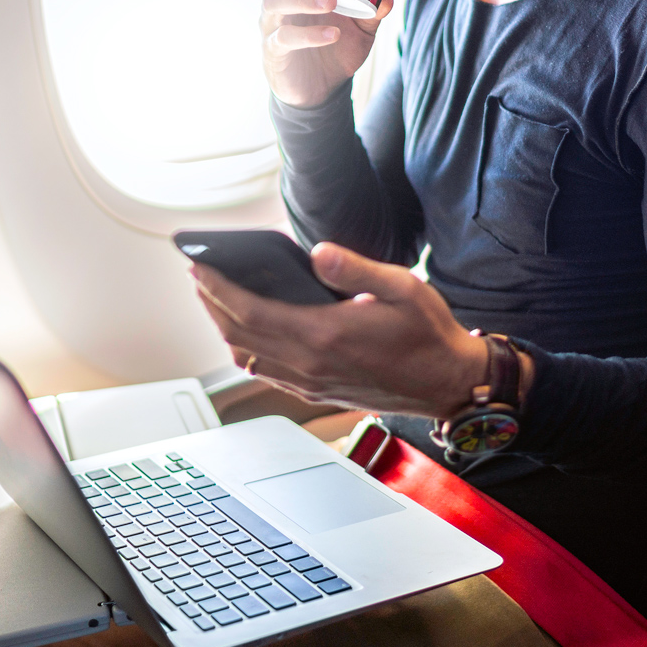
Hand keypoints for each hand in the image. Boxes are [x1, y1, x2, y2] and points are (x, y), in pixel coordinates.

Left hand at [192, 243, 487, 418]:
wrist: (448, 383)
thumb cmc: (429, 334)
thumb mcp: (402, 286)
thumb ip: (355, 268)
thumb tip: (317, 253)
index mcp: (325, 334)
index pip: (249, 310)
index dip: (218, 287)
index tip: (199, 264)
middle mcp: (309, 363)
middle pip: (238, 333)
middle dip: (211, 302)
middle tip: (199, 274)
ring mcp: (310, 382)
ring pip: (246, 356)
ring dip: (224, 327)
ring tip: (216, 298)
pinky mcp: (316, 393)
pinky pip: (265, 372)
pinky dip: (245, 349)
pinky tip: (247, 331)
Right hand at [261, 0, 393, 107]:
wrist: (321, 89)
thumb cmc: (337, 46)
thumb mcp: (362, 26)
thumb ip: (373, 9)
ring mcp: (273, 24)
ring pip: (274, 2)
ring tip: (331, 1)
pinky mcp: (273, 51)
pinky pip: (284, 38)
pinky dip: (308, 35)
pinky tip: (332, 35)